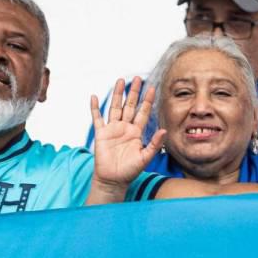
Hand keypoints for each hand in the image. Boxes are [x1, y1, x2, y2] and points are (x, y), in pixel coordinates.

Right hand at [88, 77, 164, 196]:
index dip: (147, 100)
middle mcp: (125, 128)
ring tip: (120, 81)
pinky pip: (97, 118)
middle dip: (134, 92)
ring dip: (117, 95)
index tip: (152, 88)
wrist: (113, 180)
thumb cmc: (130, 171)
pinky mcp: (101, 134)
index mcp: (136, 132)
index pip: (143, 112)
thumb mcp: (145, 157)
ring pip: (115, 107)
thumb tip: (164, 130)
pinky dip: (95, 108)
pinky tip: (94, 97)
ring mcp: (113, 129)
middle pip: (130, 106)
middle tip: (138, 78)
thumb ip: (154, 144)